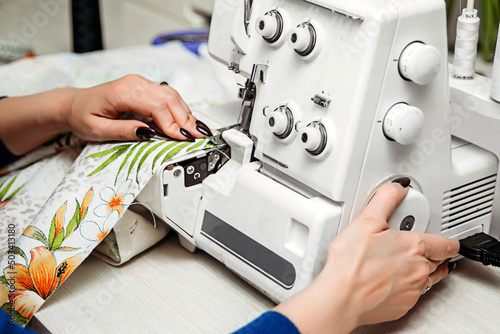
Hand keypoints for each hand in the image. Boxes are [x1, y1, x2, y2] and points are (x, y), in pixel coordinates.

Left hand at [0, 74, 212, 154]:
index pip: (156, 106)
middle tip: (199, 137)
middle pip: (169, 99)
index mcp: (122, 91)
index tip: (183, 139)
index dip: (173, 124)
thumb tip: (148, 133)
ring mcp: (141, 83)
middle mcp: (135, 83)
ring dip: (187, 114)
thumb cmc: (83, 115)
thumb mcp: (96, 130)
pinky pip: (168, 96)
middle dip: (187, 120)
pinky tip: (188, 121)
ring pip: (172, 96)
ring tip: (197, 132)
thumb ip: (123, 131)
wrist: (74, 103)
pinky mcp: (145, 87)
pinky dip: (180, 109)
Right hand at [274, 181, 459, 332]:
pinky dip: (406, 288)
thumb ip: (385, 200)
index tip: (449, 241)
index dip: (449, 241)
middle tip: (417, 247)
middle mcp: (419, 270)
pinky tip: (389, 281)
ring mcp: (412, 291)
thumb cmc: (351, 264)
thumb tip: (397, 189)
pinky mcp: (402, 306)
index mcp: (415, 247)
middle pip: (440, 262)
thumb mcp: (366, 221)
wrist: (341, 297)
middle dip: (434, 254)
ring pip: (429, 280)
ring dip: (422, 271)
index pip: (447, 244)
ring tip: (403, 264)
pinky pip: (413, 296)